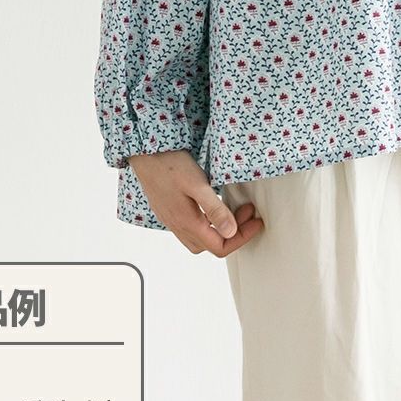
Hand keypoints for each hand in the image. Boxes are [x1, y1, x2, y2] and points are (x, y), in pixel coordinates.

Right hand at [127, 149, 264, 255]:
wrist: (144, 154)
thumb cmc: (170, 165)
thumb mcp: (198, 184)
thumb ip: (214, 210)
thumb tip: (230, 232)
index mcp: (188, 223)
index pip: (220, 247)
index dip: (242, 238)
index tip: (256, 222)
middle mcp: (178, 226)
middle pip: (211, 245)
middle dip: (234, 234)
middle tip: (248, 213)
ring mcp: (172, 220)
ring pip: (200, 239)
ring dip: (221, 230)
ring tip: (235, 210)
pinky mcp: (169, 211)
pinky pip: (191, 228)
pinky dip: (208, 223)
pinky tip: (213, 208)